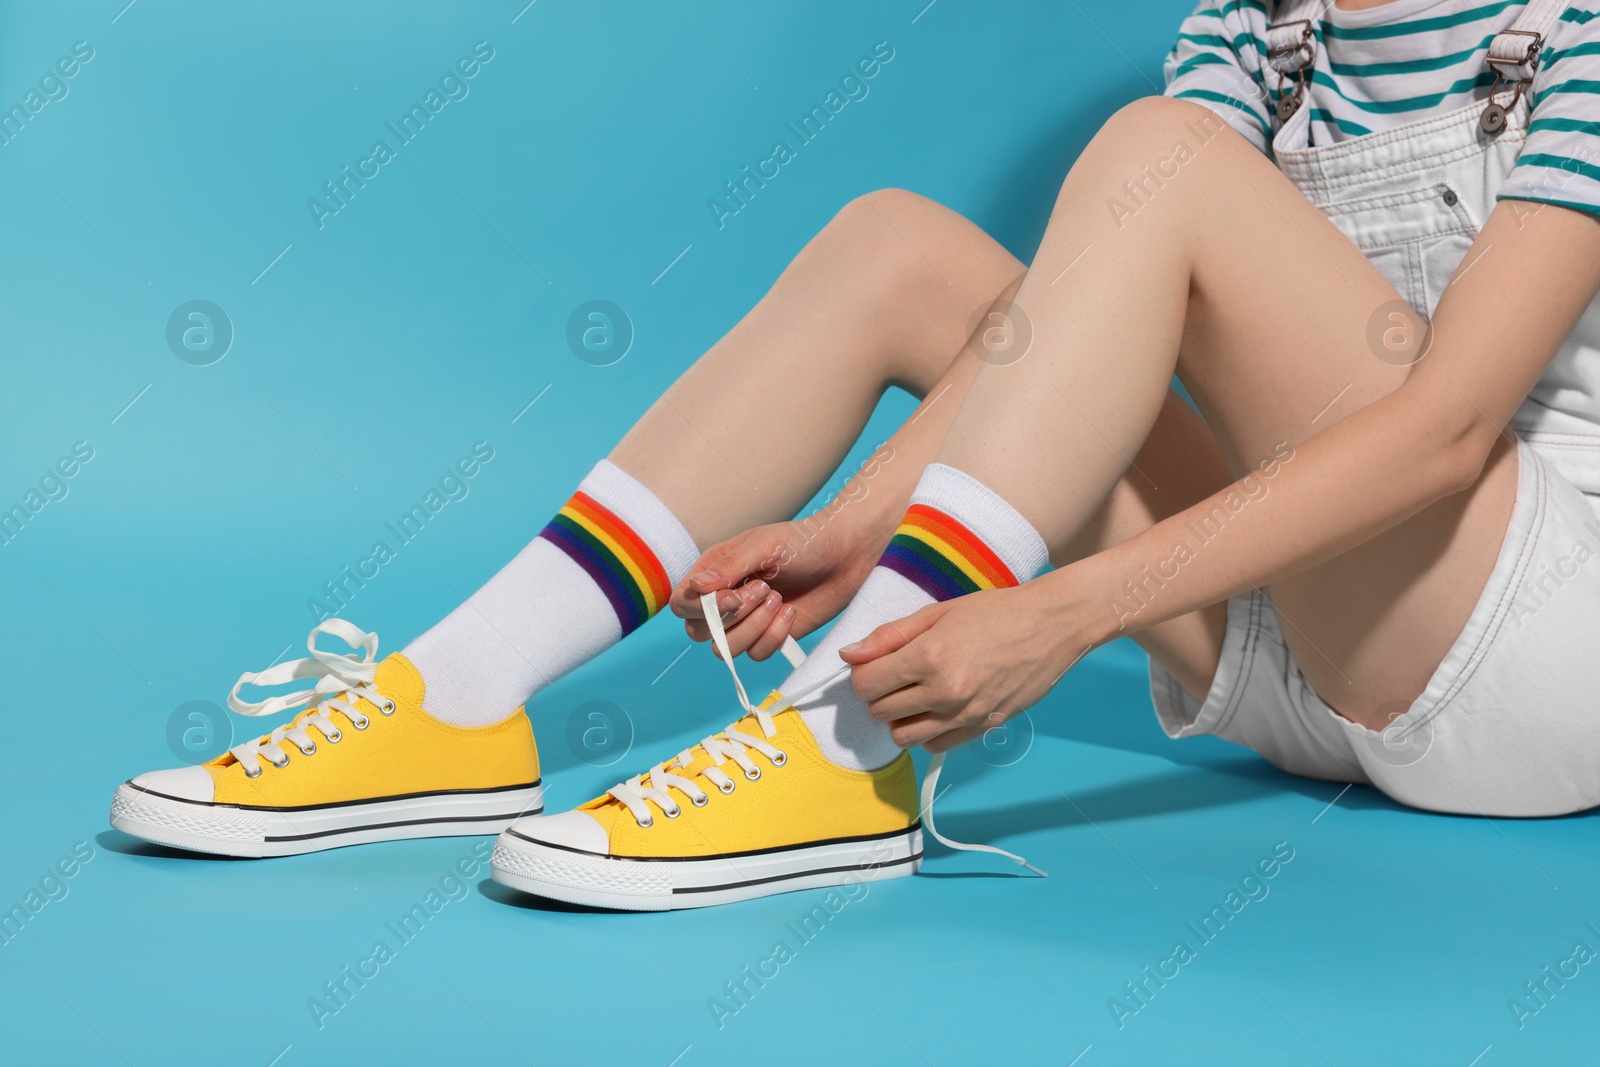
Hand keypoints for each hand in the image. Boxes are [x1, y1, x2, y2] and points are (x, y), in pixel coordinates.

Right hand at [670, 517, 882, 659]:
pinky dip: (774, 636)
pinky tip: (791, 612)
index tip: (733, 597)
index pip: (682, 604)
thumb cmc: (803, 541)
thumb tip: (696, 587)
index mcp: (715, 572)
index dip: (701, 609)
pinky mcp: (770, 636)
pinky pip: (756, 654)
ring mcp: (747, 621)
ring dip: (754, 628)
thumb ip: (729, 567)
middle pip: (699, 632)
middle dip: (732, 619)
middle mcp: (725, 600)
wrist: (846, 554)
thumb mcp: (764, 545)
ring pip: (726, 650)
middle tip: (764, 591)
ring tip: (779, 599)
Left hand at [839, 583, 1089, 752]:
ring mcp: (965, 714)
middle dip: (879, 695)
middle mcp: (945, 691)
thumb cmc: (996, 611)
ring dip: (900, 719)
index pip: (867, 685)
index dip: (863, 674)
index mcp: (929, 656)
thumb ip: (889, 635)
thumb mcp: (938, 612)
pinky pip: (935, 746)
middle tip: (895, 676)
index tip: (874, 665)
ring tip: (915, 695)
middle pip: (880, 712)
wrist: (1052, 625)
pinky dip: (928, 732)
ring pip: (903, 737)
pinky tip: (937, 708)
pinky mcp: (983, 727)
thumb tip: (849, 654)